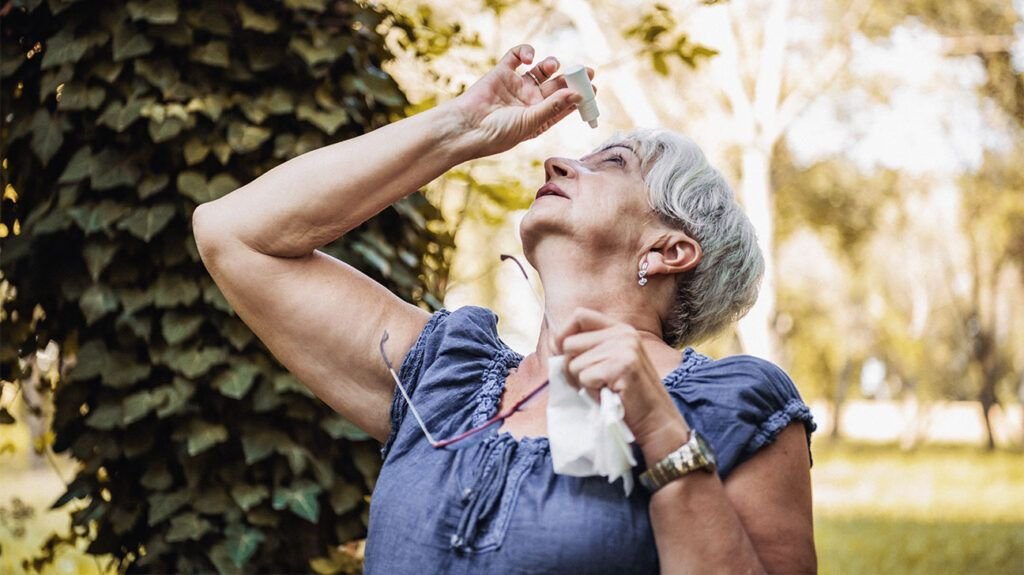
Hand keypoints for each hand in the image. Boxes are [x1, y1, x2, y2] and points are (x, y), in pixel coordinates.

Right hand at [449, 44, 593, 157]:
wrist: (468, 126)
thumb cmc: (499, 132)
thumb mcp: (531, 122)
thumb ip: (553, 107)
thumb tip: (577, 95)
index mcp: (538, 118)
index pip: (563, 105)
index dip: (579, 97)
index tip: (592, 89)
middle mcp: (529, 102)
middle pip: (556, 86)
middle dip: (571, 79)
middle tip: (585, 71)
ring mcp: (516, 87)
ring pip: (540, 71)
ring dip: (550, 65)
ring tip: (552, 65)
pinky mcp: (502, 73)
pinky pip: (517, 57)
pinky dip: (525, 52)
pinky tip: (529, 57)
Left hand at [555, 308, 689, 456]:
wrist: (656, 421)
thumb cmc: (625, 397)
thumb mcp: (608, 363)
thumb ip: (586, 349)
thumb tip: (554, 343)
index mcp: (620, 329)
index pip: (579, 315)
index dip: (563, 333)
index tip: (560, 353)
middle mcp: (623, 334)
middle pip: (569, 343)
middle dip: (572, 367)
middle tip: (593, 383)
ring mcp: (624, 348)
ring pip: (573, 363)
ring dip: (583, 383)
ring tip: (605, 390)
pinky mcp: (622, 365)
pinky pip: (584, 377)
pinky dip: (591, 392)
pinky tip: (609, 395)